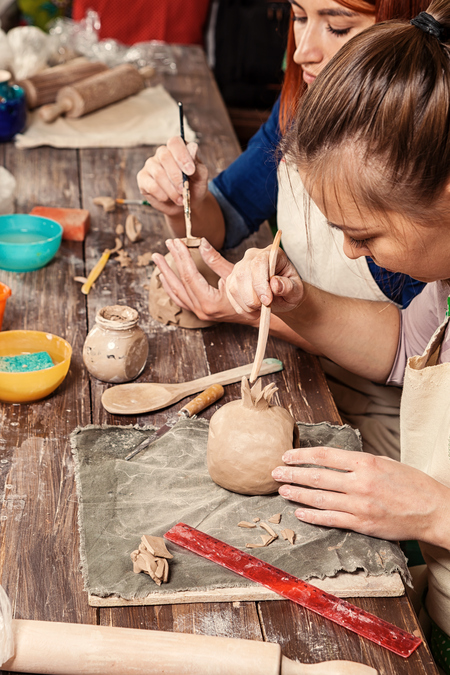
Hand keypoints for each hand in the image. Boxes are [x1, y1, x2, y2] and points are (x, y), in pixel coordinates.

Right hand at [137, 137, 208, 216]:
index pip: (174, 142)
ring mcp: (151, 165)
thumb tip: (192, 149)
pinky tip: (168, 199)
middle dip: (176, 176)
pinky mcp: (143, 179)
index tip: (190, 171)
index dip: (182, 155)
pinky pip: (151, 186)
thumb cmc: (194, 186)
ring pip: (158, 173)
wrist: (186, 203)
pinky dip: (162, 195)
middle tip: (184, 189)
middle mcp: (162, 154)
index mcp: (177, 148)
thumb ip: (197, 164)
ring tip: (180, 199)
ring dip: (171, 190)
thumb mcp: (201, 176)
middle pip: (164, 157)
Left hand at [152, 238, 259, 323]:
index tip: (177, 242)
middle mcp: (201, 310)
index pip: (190, 275)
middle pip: (180, 282)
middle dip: (172, 261)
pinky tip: (164, 278)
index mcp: (210, 301)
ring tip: (157, 260)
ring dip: (166, 274)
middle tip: (166, 244)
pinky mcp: (199, 312)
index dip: (182, 256)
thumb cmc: (250, 295)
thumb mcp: (234, 274)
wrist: (258, 315)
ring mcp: (199, 313)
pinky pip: (180, 299)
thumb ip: (216, 260)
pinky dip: (171, 287)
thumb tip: (201, 242)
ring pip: (176, 292)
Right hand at [225, 245, 303, 316]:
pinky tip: (254, 311)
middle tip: (266, 307)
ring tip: (261, 309)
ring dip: (247, 305)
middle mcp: (252, 257)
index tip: (268, 301)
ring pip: (234, 287)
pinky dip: (242, 309)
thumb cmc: (290, 290)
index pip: (258, 263)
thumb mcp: (296, 290)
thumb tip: (275, 284)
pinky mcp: (231, 281)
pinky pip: (231, 296)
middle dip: (252, 297)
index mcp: (270, 253)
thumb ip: (288, 287)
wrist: (282, 296)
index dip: (260, 283)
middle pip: (242, 274)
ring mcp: (239, 268)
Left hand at [271, 447, 449, 544]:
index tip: (286, 456)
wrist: (433, 511)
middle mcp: (360, 483)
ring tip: (282, 490)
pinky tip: (299, 511)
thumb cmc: (411, 484)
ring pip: (320, 499)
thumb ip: (358, 462)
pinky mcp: (362, 524)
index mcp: (366, 462)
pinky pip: (331, 519)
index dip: (302, 455)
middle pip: (317, 477)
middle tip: (275, 473)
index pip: (325, 456)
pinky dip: (312, 515)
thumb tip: (332, 460)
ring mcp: (360, 505)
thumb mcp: (385, 462)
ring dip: (297, 494)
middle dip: (292, 474)